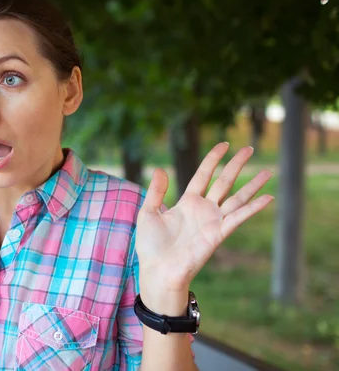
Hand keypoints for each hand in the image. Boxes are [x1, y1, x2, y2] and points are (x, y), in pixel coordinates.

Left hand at [135, 142, 273, 311]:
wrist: (158, 271)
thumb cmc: (150, 246)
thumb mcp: (148, 212)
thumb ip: (156, 191)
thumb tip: (161, 169)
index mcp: (186, 203)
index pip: (203, 175)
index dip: (213, 159)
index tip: (224, 144)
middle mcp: (203, 210)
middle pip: (224, 182)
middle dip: (236, 165)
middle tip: (249, 149)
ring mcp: (213, 221)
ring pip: (237, 198)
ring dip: (253, 185)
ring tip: (268, 172)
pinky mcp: (218, 234)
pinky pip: (238, 217)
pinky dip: (253, 208)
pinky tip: (268, 197)